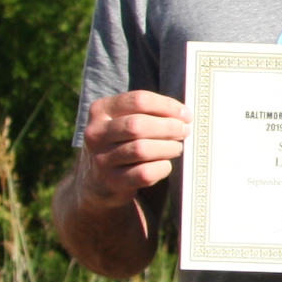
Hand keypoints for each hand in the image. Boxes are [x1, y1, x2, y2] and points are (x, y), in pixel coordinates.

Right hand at [76, 91, 191, 205]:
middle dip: (169, 127)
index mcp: (101, 110)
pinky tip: (164, 164)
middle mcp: (95, 133)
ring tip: (176, 148)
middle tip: (184, 131)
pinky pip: (144, 173)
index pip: (139, 100)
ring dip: (168, 148)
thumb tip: (184, 114)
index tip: (185, 115)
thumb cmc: (122, 142)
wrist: (98, 180)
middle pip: (138, 125)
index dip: (168, 106)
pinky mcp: (111, 181)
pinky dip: (162, 168)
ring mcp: (100, 159)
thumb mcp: (125, 121)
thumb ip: (149, 112)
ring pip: (141, 149)